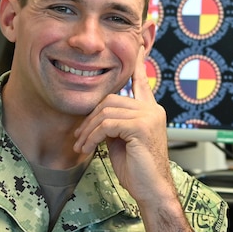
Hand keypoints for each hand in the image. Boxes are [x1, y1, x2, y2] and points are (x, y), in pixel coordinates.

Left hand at [73, 46, 170, 202]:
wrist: (152, 190)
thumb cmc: (138, 169)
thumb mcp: (122, 141)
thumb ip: (114, 123)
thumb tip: (98, 117)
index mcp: (149, 110)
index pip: (140, 80)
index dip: (136, 62)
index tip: (139, 42)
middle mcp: (152, 110)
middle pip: (111, 99)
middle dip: (90, 118)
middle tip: (80, 136)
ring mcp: (149, 116)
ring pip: (106, 111)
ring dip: (89, 130)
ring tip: (83, 145)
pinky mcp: (141, 127)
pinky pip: (108, 124)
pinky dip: (94, 136)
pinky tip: (90, 148)